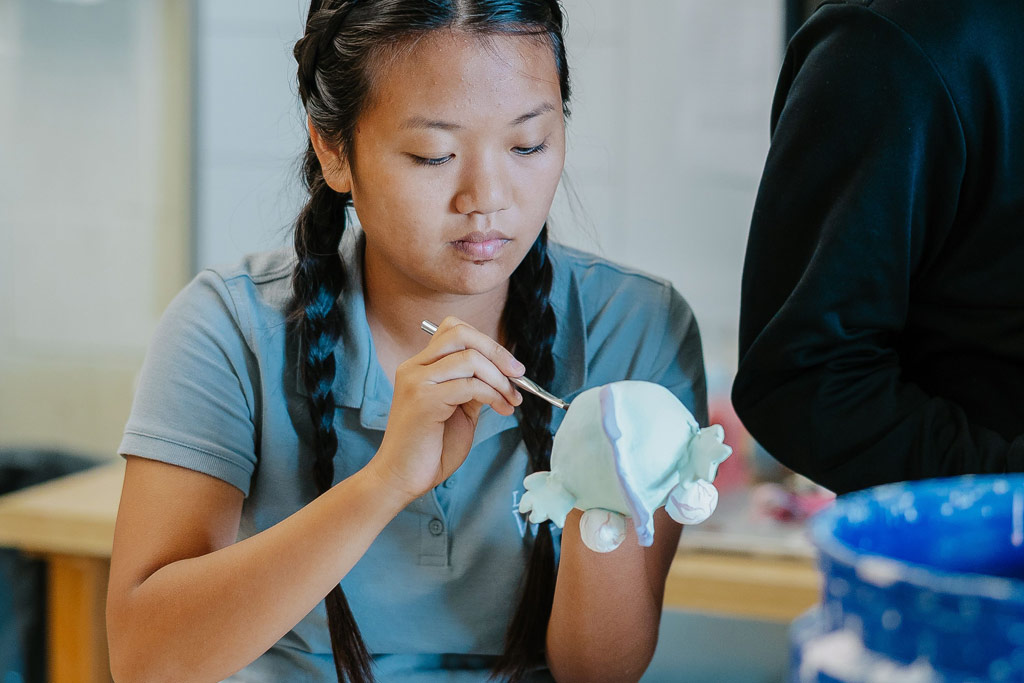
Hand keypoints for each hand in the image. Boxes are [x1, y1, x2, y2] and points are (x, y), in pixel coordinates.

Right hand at [367, 316, 524, 501]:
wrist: (400, 478)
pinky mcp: (424, 400)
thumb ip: (474, 387)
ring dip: (500, 379)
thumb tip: (503, 374)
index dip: (486, 343)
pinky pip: (470, 386)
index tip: (509, 366)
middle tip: (518, 375)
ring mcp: (417, 382)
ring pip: (469, 358)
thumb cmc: (430, 449)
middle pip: (461, 333)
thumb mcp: (458, 410)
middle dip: (497, 351)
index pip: (454, 329)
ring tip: (511, 400)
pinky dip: (493, 395)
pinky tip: (502, 410)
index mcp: (419, 366)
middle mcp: (414, 367)